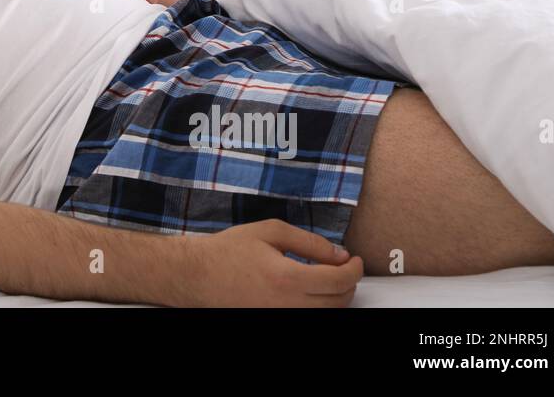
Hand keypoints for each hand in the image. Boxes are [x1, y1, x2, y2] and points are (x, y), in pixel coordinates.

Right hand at [174, 219, 362, 306]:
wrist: (199, 274)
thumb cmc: (229, 251)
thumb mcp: (270, 232)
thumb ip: (309, 241)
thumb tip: (338, 254)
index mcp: (287, 277)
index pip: (338, 280)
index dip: (354, 269)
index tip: (355, 260)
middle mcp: (287, 304)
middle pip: (338, 302)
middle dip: (349, 283)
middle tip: (345, 267)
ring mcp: (281, 317)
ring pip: (327, 314)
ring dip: (337, 298)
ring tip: (331, 279)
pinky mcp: (275, 321)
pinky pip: (309, 317)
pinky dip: (319, 306)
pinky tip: (313, 292)